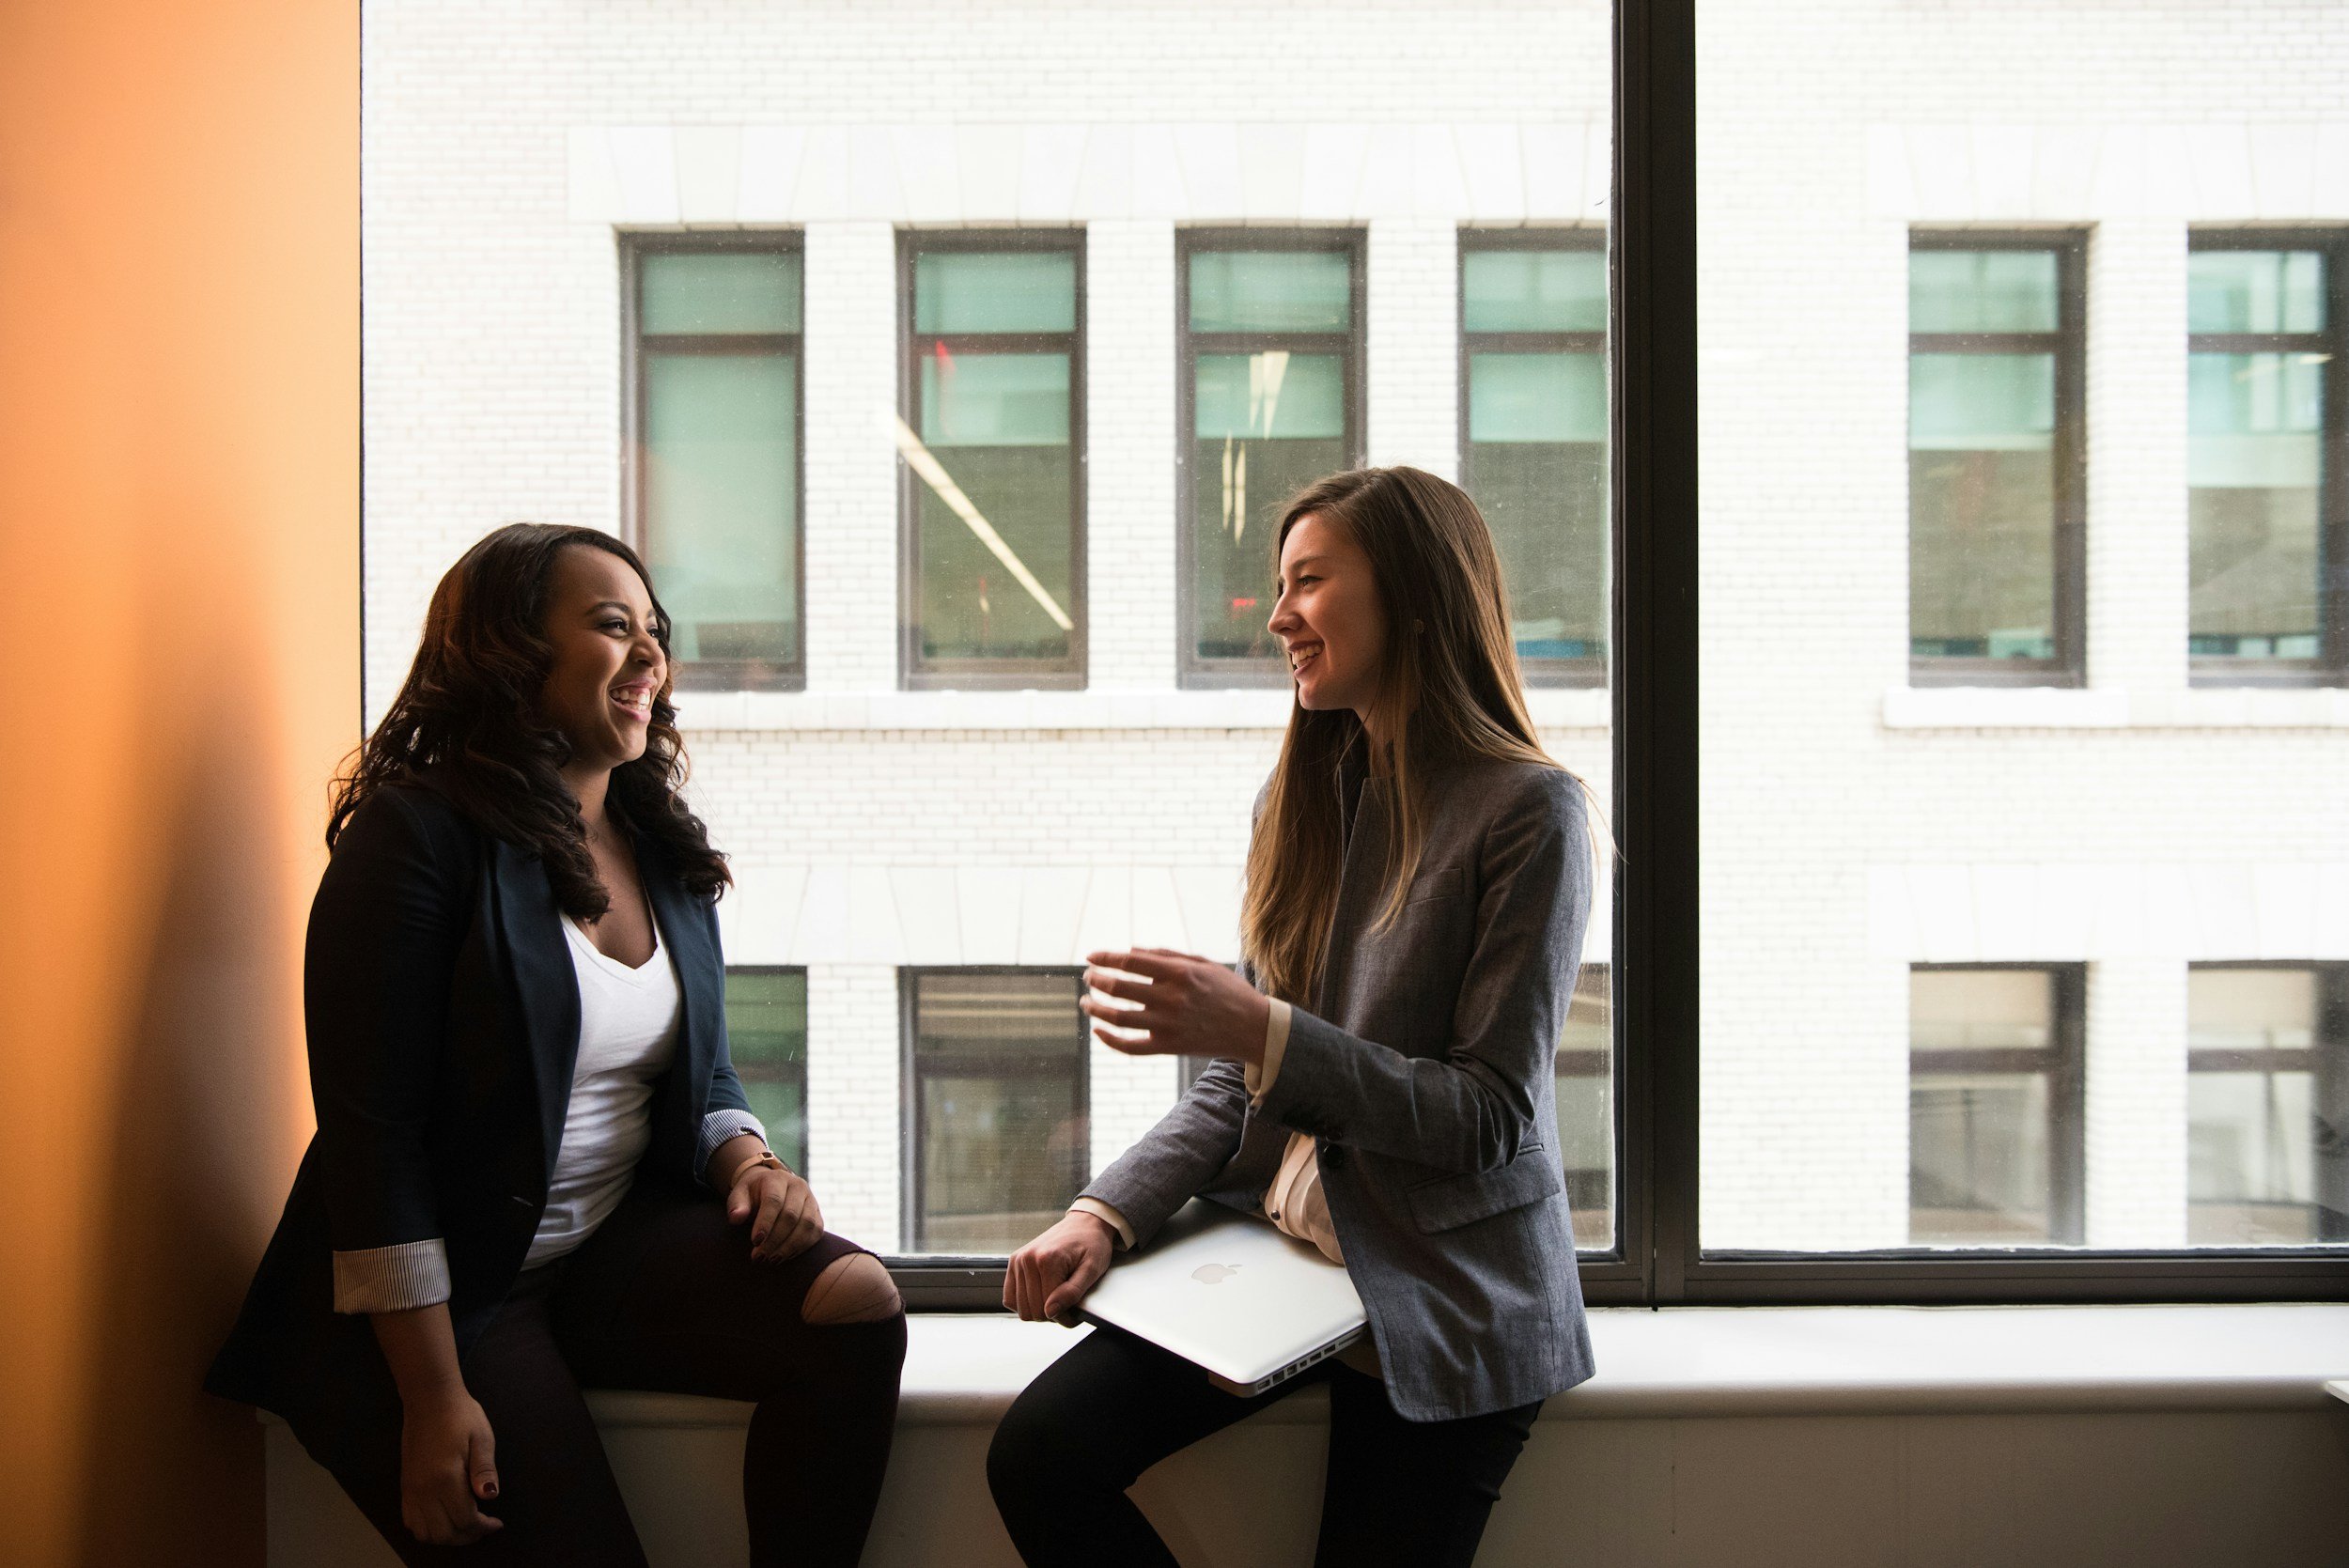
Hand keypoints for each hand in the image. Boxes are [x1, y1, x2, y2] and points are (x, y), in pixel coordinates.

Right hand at [398, 1390, 500, 1546]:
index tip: (496, 1523)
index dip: (483, 1527)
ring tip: (464, 1525)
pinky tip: (442, 1518)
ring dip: (446, 1536)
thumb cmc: (460, 1415)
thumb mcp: (482, 1437)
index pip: (464, 1519)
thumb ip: (485, 1469)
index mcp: (446, 1478)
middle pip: (443, 1533)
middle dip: (466, 1536)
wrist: (430, 1400)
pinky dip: (426, 1528)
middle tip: (483, 1526)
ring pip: (424, 1532)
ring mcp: (411, 1489)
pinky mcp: (405, 1486)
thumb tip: (490, 1496)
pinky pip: (410, 1520)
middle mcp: (424, 1489)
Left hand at [729, 1163, 824, 1261]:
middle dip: (775, 1240)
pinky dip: (802, 1247)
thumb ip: (737, 1205)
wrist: (771, 1189)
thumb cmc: (752, 1195)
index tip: (755, 1241)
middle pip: (791, 1215)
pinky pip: (816, 1232)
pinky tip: (785, 1256)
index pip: (774, 1200)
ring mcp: (811, 1200)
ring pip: (807, 1225)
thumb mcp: (739, 1195)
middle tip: (759, 1257)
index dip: (765, 1222)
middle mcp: (798, 1186)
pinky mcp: (818, 1214)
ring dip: (789, 1246)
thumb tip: (736, 1218)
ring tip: (772, 1260)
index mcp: (777, 1179)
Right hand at [1004, 1210, 1114, 1325]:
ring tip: (1055, 1299)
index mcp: (1047, 1260)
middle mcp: (1027, 1259)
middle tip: (1067, 1304)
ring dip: (1039, 1310)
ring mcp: (1018, 1260)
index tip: (1076, 1312)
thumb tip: (1051, 1311)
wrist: (1085, 1223)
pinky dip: (1024, 1303)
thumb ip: (1072, 1292)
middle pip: (1033, 1311)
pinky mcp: (1013, 1263)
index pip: (1049, 1309)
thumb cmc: (1092, 1244)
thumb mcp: (1092, 1269)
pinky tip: (1040, 1296)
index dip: (1065, 1317)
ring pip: (1021, 1309)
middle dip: (1052, 1314)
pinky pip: (1009, 1298)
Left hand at [1081, 948, 1271, 1063]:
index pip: (1130, 961)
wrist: (1253, 1028)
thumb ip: (1166, 955)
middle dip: (1096, 980)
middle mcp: (1171, 998)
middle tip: (1088, 977)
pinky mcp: (1169, 1046)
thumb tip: (1130, 950)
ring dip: (1095, 1008)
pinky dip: (1109, 1040)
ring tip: (1086, 1002)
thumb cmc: (1228, 990)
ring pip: (1118, 1018)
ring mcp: (1168, 1024)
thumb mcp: (1202, 963)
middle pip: (1118, 987)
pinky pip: (1130, 1047)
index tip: (1090, 957)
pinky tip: (1098, 1030)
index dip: (1105, 958)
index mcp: (1179, 972)